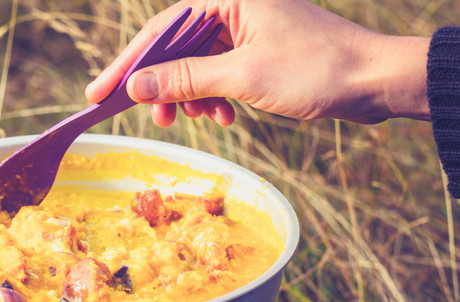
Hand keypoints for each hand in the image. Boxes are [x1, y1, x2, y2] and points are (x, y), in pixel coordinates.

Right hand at [86, 0, 429, 126]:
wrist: (372, 81)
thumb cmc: (315, 69)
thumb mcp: (243, 76)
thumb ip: (186, 79)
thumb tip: (136, 86)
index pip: (161, 31)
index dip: (127, 64)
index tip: (98, 93)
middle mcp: (232, 7)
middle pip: (176, 48)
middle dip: (163, 87)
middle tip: (154, 120)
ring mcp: (245, 30)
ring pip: (196, 66)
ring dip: (192, 97)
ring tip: (201, 121)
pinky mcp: (256, 51)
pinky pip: (219, 74)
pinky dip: (215, 98)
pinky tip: (225, 118)